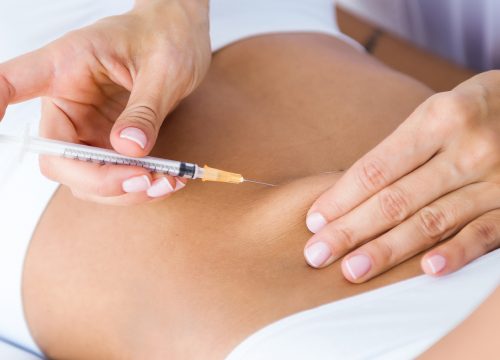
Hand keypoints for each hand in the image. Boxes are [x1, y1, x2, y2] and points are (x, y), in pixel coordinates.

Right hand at [0, 0, 210, 204]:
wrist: (180, 38)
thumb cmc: (164, 38)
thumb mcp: (162, 69)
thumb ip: (144, 109)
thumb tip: (129, 148)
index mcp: (68, 67)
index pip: (12, 84)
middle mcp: (69, 104)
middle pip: (59, 159)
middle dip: (100, 180)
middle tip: (145, 179)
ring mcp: (87, 129)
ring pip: (87, 179)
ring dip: (125, 191)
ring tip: (166, 182)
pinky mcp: (108, 144)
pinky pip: (114, 178)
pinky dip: (138, 187)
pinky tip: (166, 182)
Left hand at [304, 70, 499, 281]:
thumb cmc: (475, 111)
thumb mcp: (438, 112)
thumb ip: (401, 150)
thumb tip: (349, 194)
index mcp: (438, 118)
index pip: (377, 168)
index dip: (341, 197)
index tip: (314, 221)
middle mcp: (468, 148)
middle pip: (396, 199)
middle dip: (351, 231)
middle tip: (316, 254)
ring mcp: (497, 179)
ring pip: (432, 221)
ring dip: (388, 250)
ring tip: (351, 271)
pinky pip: (485, 233)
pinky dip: (457, 252)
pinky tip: (426, 270)